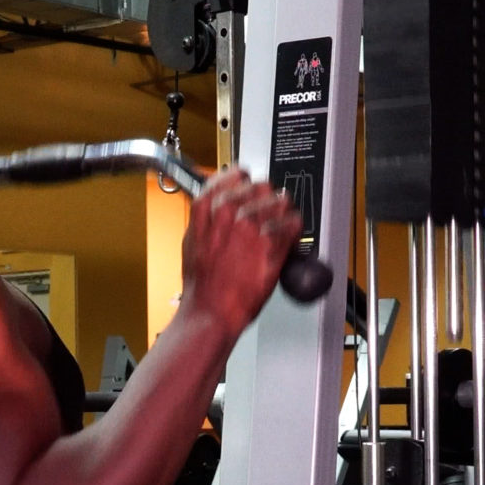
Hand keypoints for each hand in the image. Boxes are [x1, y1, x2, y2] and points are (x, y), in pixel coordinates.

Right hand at [179, 168, 299, 332]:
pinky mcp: (270, 243)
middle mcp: (229, 211)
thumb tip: (221, 202)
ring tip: (277, 230)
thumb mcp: (191, 241)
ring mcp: (250, 225)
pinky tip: (286, 241)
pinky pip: (293, 223)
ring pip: (280, 201)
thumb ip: (206, 216)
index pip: (235, 175)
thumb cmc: (202, 284)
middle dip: (266, 199)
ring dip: (282, 214)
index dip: (246, 183)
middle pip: (262, 186)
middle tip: (267, 215)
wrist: (211, 310)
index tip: (251, 191)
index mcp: (207, 207)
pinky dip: (293, 232)